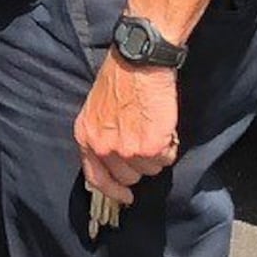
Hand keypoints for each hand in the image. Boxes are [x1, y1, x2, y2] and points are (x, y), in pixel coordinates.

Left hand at [74, 55, 179, 212]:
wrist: (139, 60)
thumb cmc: (121, 76)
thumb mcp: (97, 108)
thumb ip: (102, 135)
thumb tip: (116, 157)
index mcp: (86, 136)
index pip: (95, 178)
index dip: (113, 190)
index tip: (126, 196)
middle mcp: (103, 148)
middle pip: (129, 176)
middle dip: (141, 163)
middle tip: (148, 139)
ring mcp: (127, 150)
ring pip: (151, 168)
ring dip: (157, 152)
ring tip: (155, 125)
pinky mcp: (151, 146)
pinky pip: (167, 158)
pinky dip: (170, 145)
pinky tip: (165, 125)